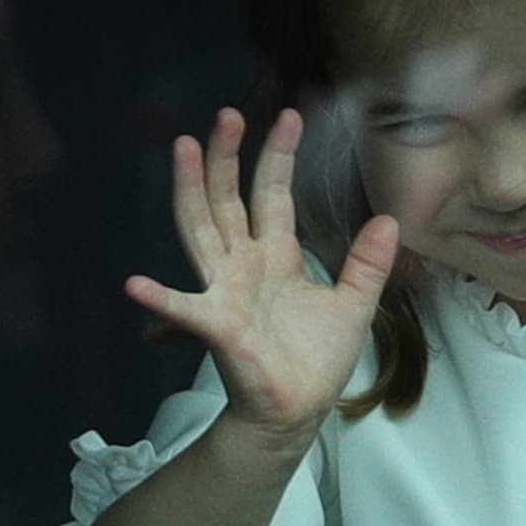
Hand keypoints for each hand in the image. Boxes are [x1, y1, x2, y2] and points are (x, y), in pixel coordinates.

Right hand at [124, 108, 397, 437]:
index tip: (289, 116)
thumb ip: (368, 263)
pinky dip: (160, 298)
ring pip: (201, 229)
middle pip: (228, 198)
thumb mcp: (355, 305)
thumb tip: (390, 219)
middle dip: (227, 156)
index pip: (272, 194)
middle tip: (227, 114)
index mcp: (276, 255)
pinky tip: (135, 284)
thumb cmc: (316, 360)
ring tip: (185, 148)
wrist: (298, 411)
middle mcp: (244, 264)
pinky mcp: (218, 327)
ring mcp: (225, 291)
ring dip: (191, 190)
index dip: (279, 156)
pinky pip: (184, 309)